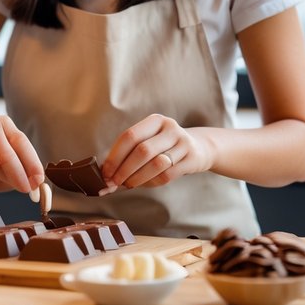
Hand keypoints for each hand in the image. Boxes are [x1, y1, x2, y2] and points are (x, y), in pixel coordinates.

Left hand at [100, 114, 215, 191]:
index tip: (105, 172)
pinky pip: (167, 175)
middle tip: (113, 182)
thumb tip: (105, 173)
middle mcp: (170, 128)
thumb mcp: (150, 140)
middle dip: (123, 169)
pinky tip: (143, 184)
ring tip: (127, 184)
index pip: (130, 136)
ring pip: (155, 164)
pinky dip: (150, 182)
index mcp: (155, 120)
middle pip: (142, 150)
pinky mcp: (192, 159)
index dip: (115, 156)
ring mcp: (183, 143)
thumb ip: (129, 153)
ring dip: (137, 178)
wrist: (199, 148)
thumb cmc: (164, 146)